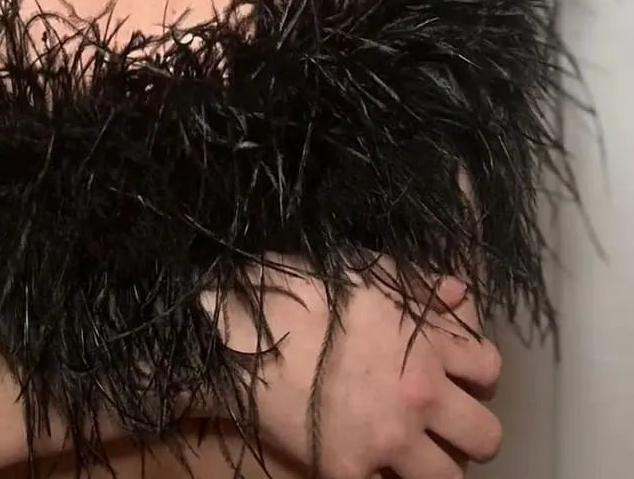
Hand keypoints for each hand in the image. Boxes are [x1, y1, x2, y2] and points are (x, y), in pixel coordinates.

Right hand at [204, 257, 502, 478]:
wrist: (238, 332)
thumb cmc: (296, 288)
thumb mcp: (361, 268)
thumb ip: (416, 283)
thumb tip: (462, 295)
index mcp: (426, 342)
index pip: (490, 368)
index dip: (476, 372)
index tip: (454, 373)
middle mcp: (420, 395)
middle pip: (486, 436)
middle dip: (467, 428)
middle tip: (438, 420)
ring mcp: (389, 440)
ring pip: (449, 478)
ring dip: (433, 464)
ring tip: (407, 451)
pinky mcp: (350, 472)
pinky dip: (381, 478)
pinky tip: (362, 461)